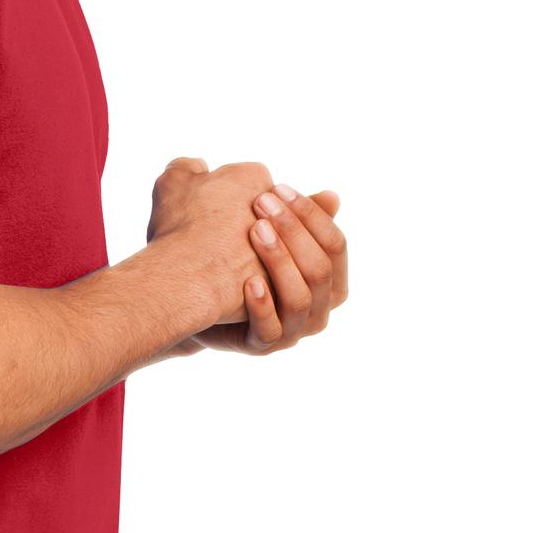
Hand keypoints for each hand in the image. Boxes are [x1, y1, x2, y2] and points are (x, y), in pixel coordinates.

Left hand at [191, 187, 347, 354]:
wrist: (196, 299)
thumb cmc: (240, 262)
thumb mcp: (270, 238)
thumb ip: (298, 221)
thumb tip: (332, 196)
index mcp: (329, 282)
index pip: (336, 246)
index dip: (311, 215)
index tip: (279, 187)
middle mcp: (319, 309)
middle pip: (321, 271)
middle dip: (293, 232)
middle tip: (261, 201)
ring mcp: (292, 331)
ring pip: (300, 299)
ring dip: (279, 260)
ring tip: (254, 229)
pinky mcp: (262, 346)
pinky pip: (271, 330)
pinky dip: (262, 304)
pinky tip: (248, 279)